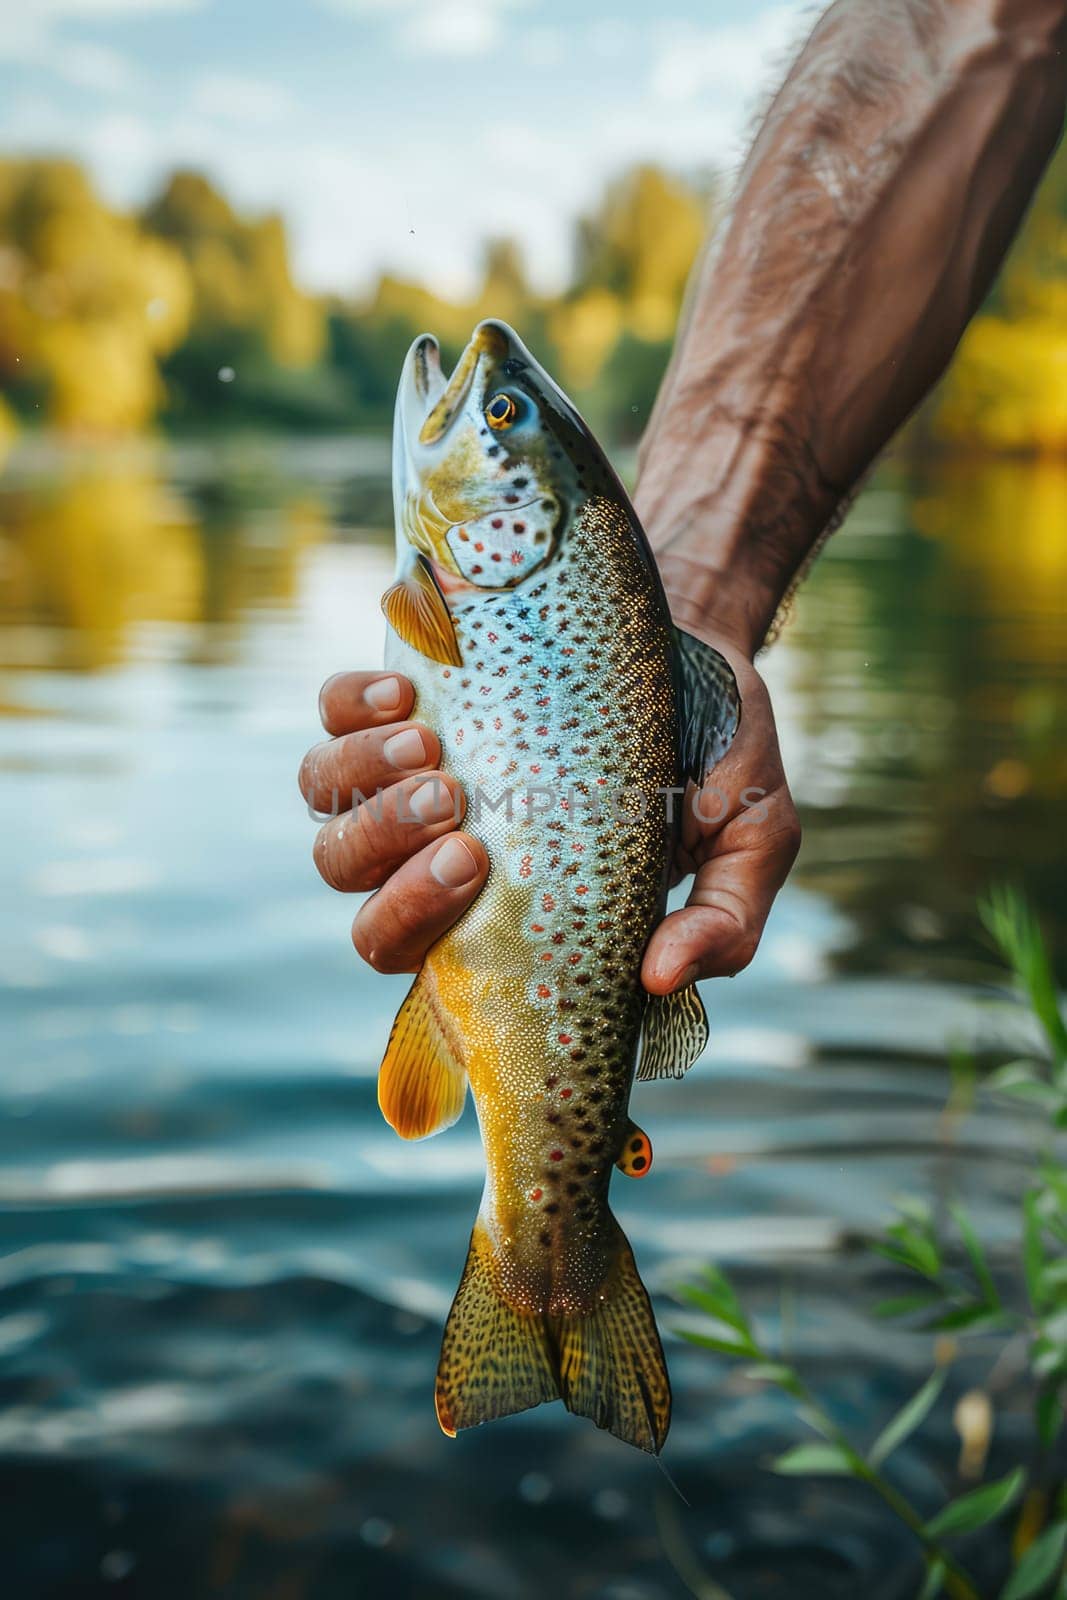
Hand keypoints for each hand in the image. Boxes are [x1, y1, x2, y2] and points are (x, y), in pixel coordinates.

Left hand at [302, 646, 797, 990]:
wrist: (698, 634)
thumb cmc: (718, 754)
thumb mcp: (750, 839)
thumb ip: (724, 921)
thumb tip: (661, 976)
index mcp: (516, 916)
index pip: (429, 971)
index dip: (420, 945)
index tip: (474, 884)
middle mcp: (446, 861)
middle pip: (361, 908)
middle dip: (395, 874)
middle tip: (464, 824)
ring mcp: (413, 782)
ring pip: (328, 814)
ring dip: (365, 792)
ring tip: (434, 752)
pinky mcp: (401, 703)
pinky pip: (329, 716)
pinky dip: (349, 710)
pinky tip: (408, 697)